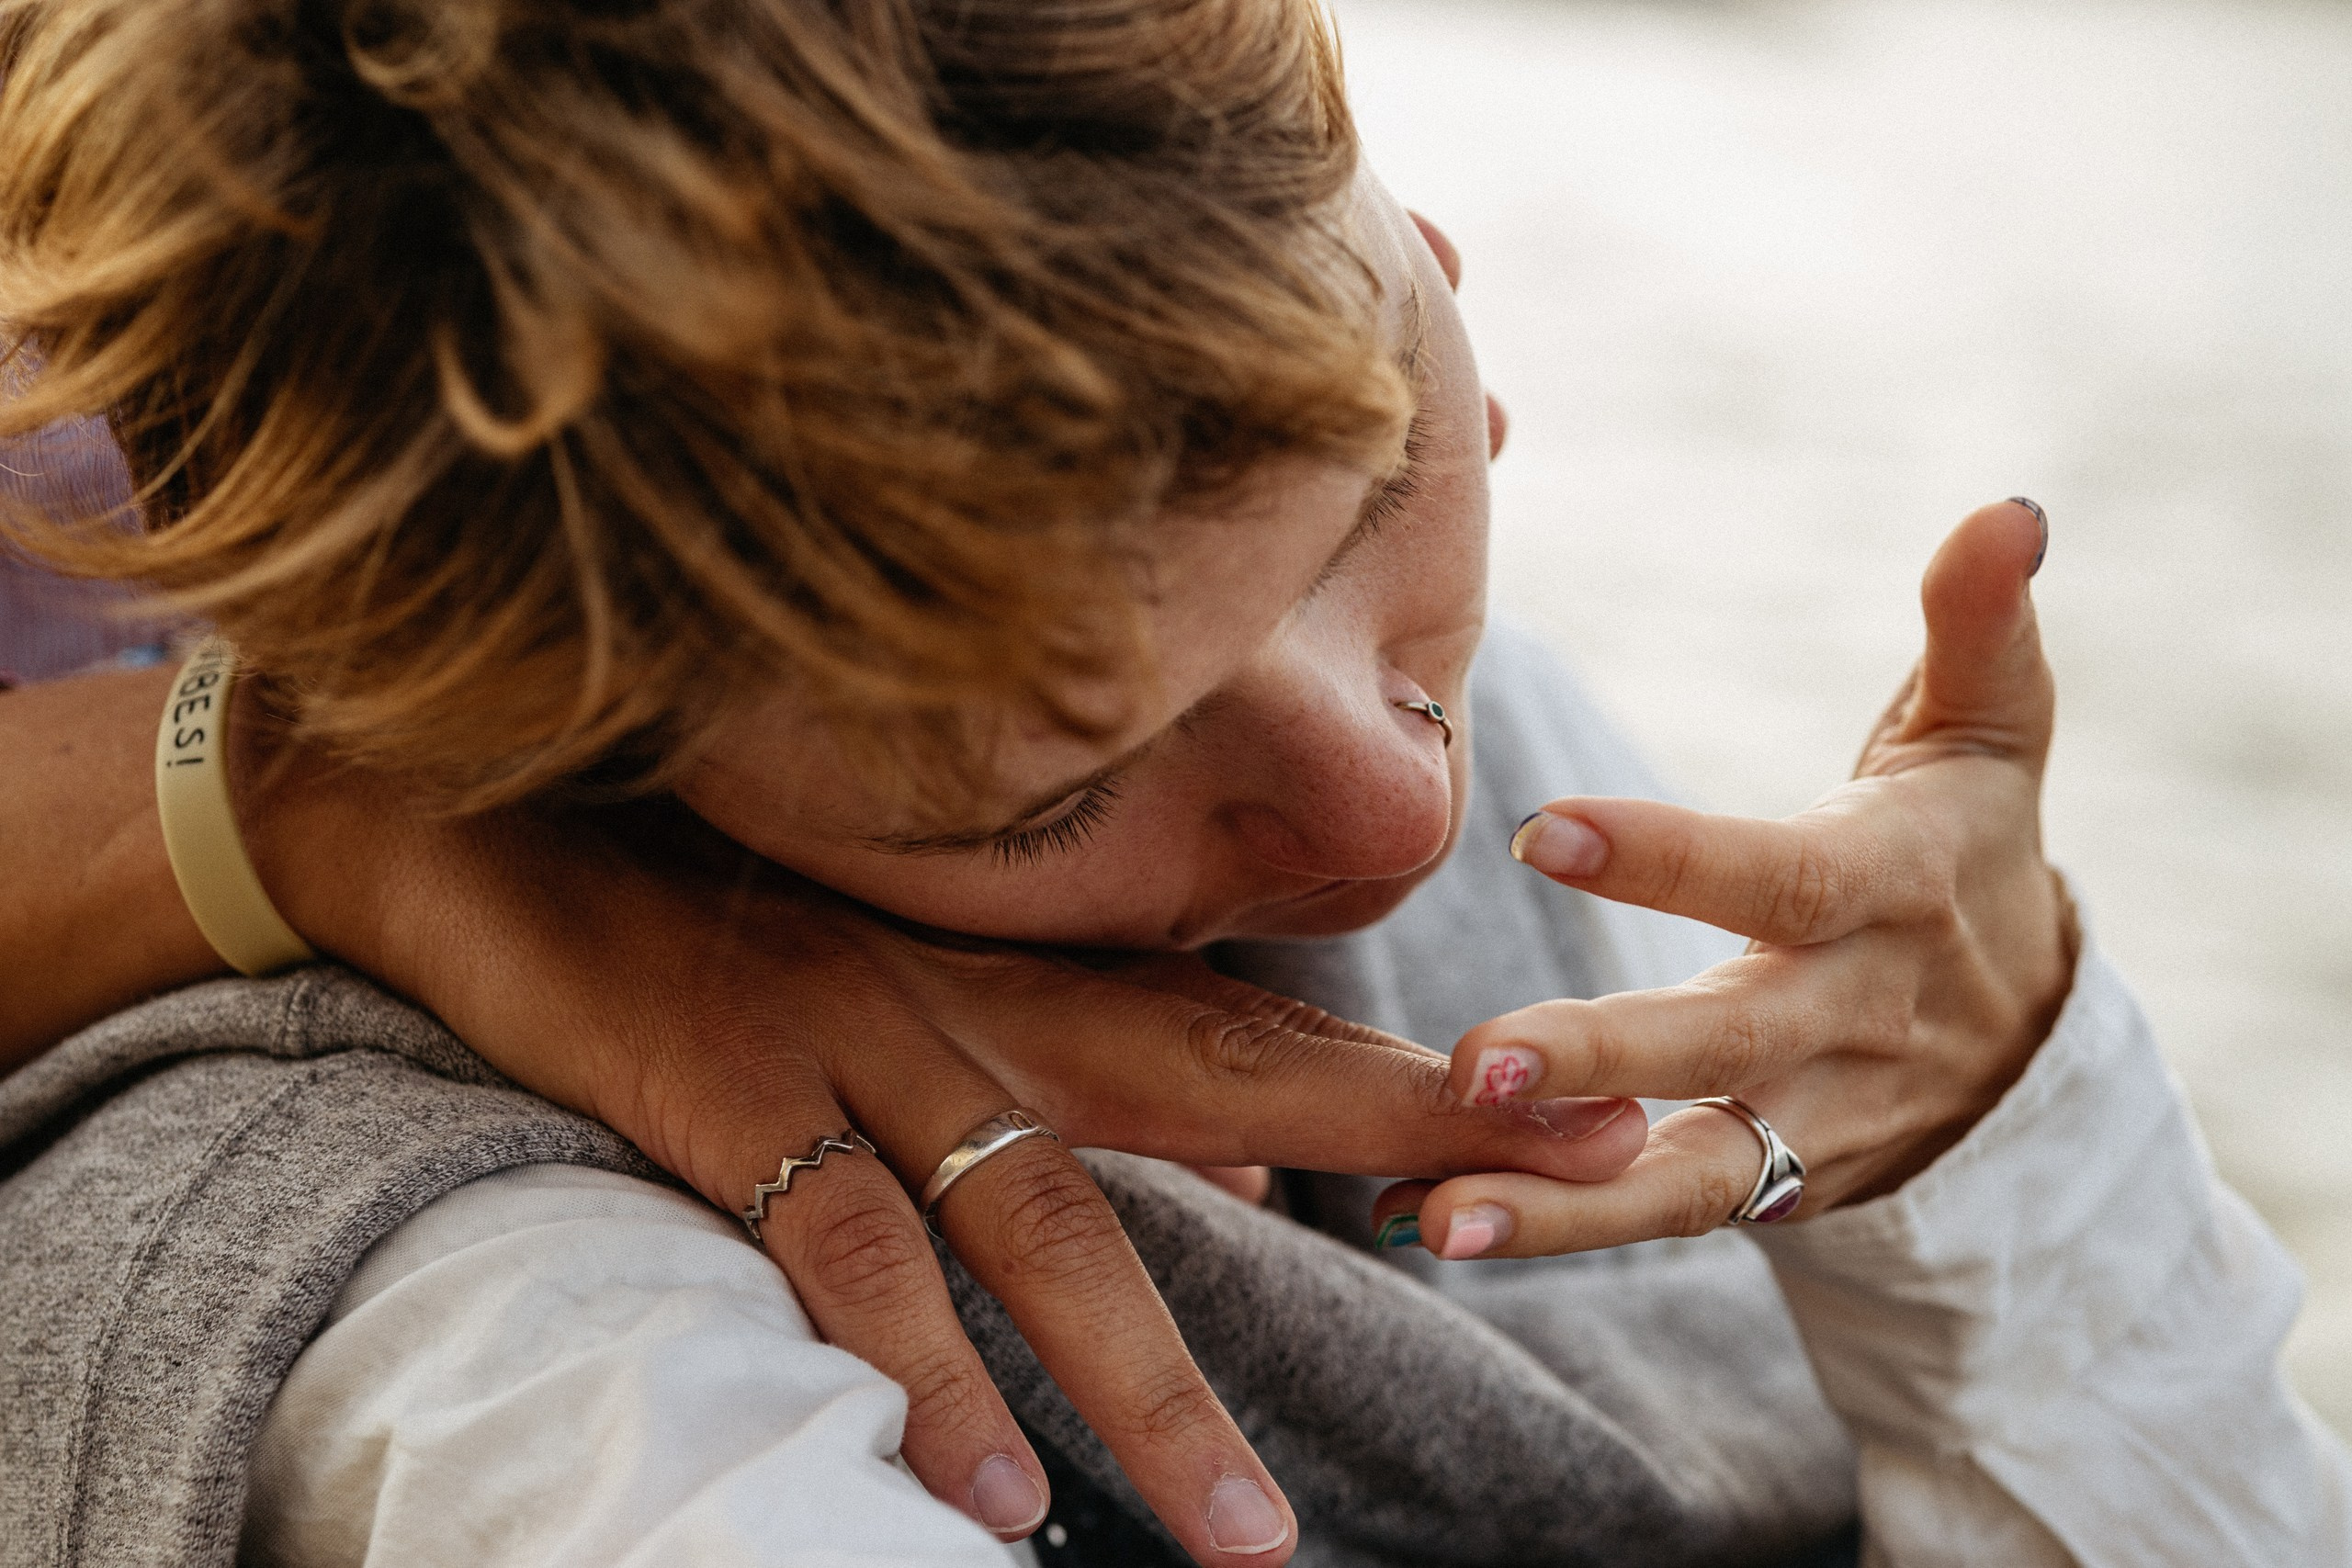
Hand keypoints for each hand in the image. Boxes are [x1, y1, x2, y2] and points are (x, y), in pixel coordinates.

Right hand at [255, 776, 1644, 1563]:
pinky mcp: (736, 1089)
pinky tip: (974, 1492)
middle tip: (1562, 1200)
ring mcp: (867, 1042)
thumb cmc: (736, 911)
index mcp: (1037, 975)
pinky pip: (844, 1246)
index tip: (1596, 1104)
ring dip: (1148, 1389)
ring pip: (1043, 1225)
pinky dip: (913, 1370)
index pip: (1271, 1024)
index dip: (1430, 1075)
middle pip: (1221, 1080)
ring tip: (1246, 1540)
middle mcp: (985, 999)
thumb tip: (1248, 1160)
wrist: (511, 821)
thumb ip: (1079, 1049)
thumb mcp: (925, 968)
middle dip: (1396, 1138)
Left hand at [1375, 500, 2077, 1258]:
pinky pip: (1659, 1212)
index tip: (1543, 827)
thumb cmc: (1963, 852)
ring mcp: (1810, 1118)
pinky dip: (1554, 1225)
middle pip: (1728, 1045)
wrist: (2025, 1045)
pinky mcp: (1769, 1181)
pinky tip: (1433, 1221)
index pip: (1775, 877)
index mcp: (1884, 889)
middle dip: (1608, 1055)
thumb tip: (2007, 509)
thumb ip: (1980, 628)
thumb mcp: (1987, 742)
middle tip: (1477, 1063)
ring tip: (1438, 1207)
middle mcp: (1848, 1017)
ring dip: (1562, 1197)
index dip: (1670, 858)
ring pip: (1690, 1168)